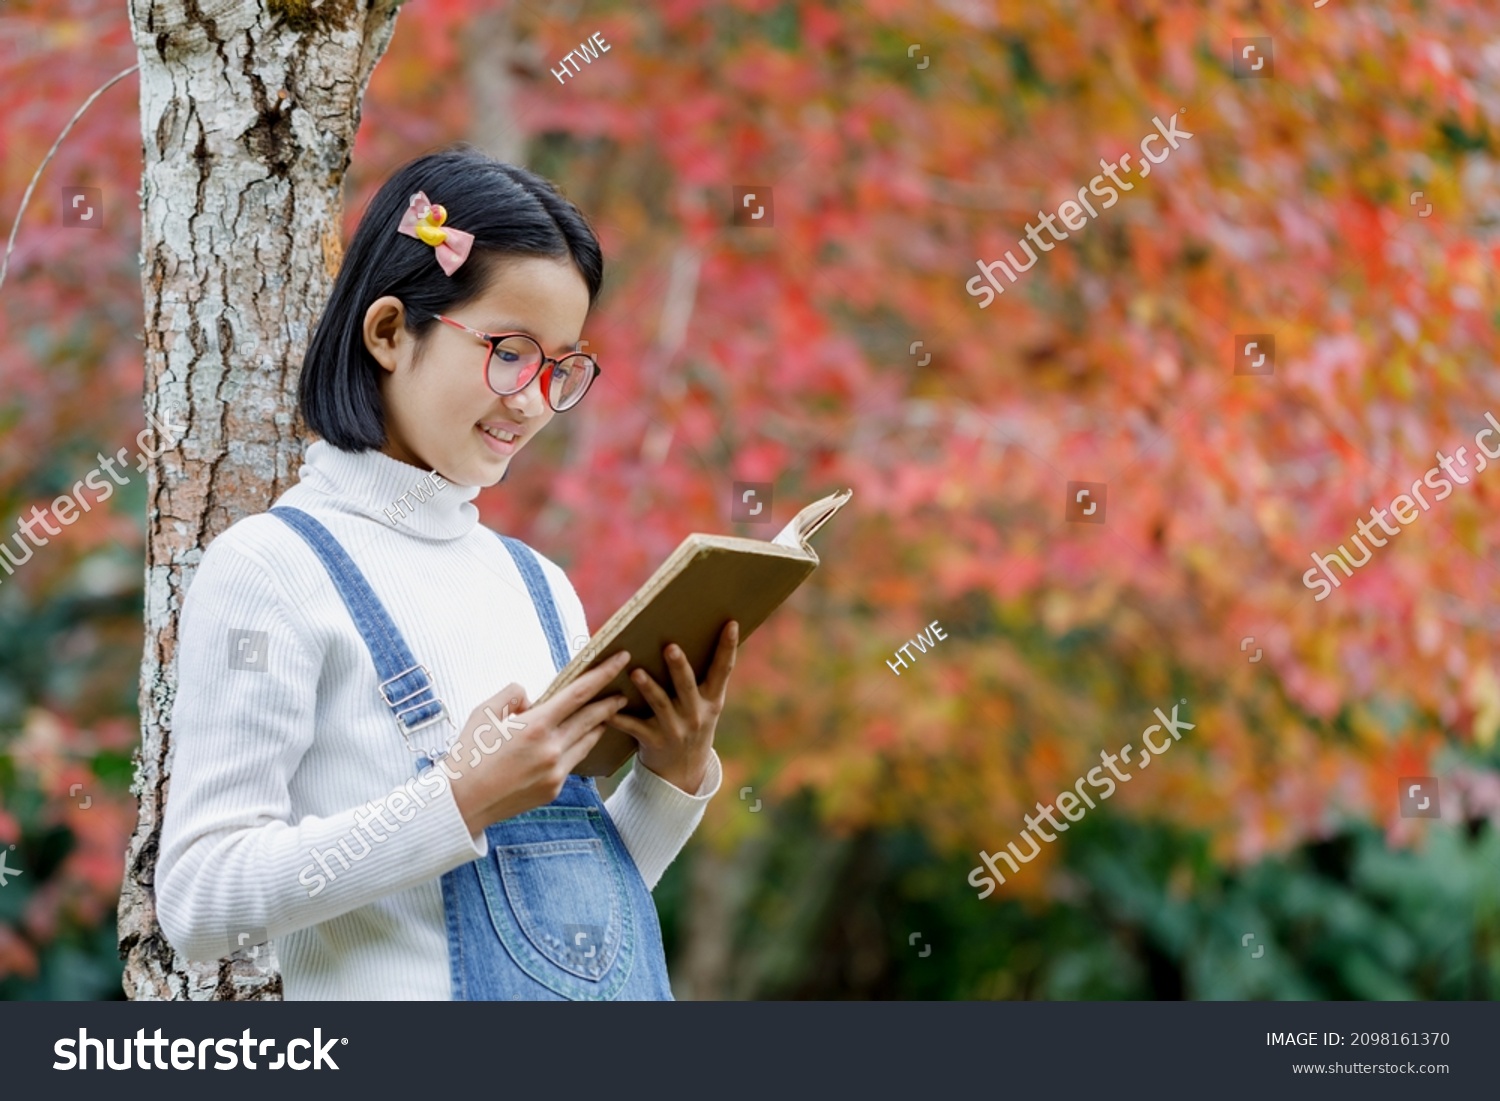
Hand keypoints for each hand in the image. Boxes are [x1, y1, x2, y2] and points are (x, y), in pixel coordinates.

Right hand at [448, 651, 632, 834]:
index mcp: (535, 726)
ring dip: (598, 725)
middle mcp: (551, 749)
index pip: (579, 692)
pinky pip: (573, 762)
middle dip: (610, 702)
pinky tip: (578, 740)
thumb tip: (530, 697)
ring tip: (606, 714)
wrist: (461, 804)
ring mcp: (556, 772)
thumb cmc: (468, 755)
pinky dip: (577, 747)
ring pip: (587, 741)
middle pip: (592, 718)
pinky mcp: (554, 789)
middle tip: (622, 691)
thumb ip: (511, 695)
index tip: (621, 659)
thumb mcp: (483, 713)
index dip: (604, 673)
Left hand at [610, 621, 738, 792]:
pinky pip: (635, 728)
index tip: (730, 623)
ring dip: (648, 688)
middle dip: (679, 667)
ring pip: (660, 705)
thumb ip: (701, 677)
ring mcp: (676, 729)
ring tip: (636, 672)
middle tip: (670, 647)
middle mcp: (696, 714)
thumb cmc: (691, 723)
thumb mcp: (705, 704)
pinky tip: (608, 711)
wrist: (683, 771)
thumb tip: (689, 633)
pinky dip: (620, 718)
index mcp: (712, 700)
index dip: (728, 647)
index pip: (723, 670)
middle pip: (688, 686)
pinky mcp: (654, 741)